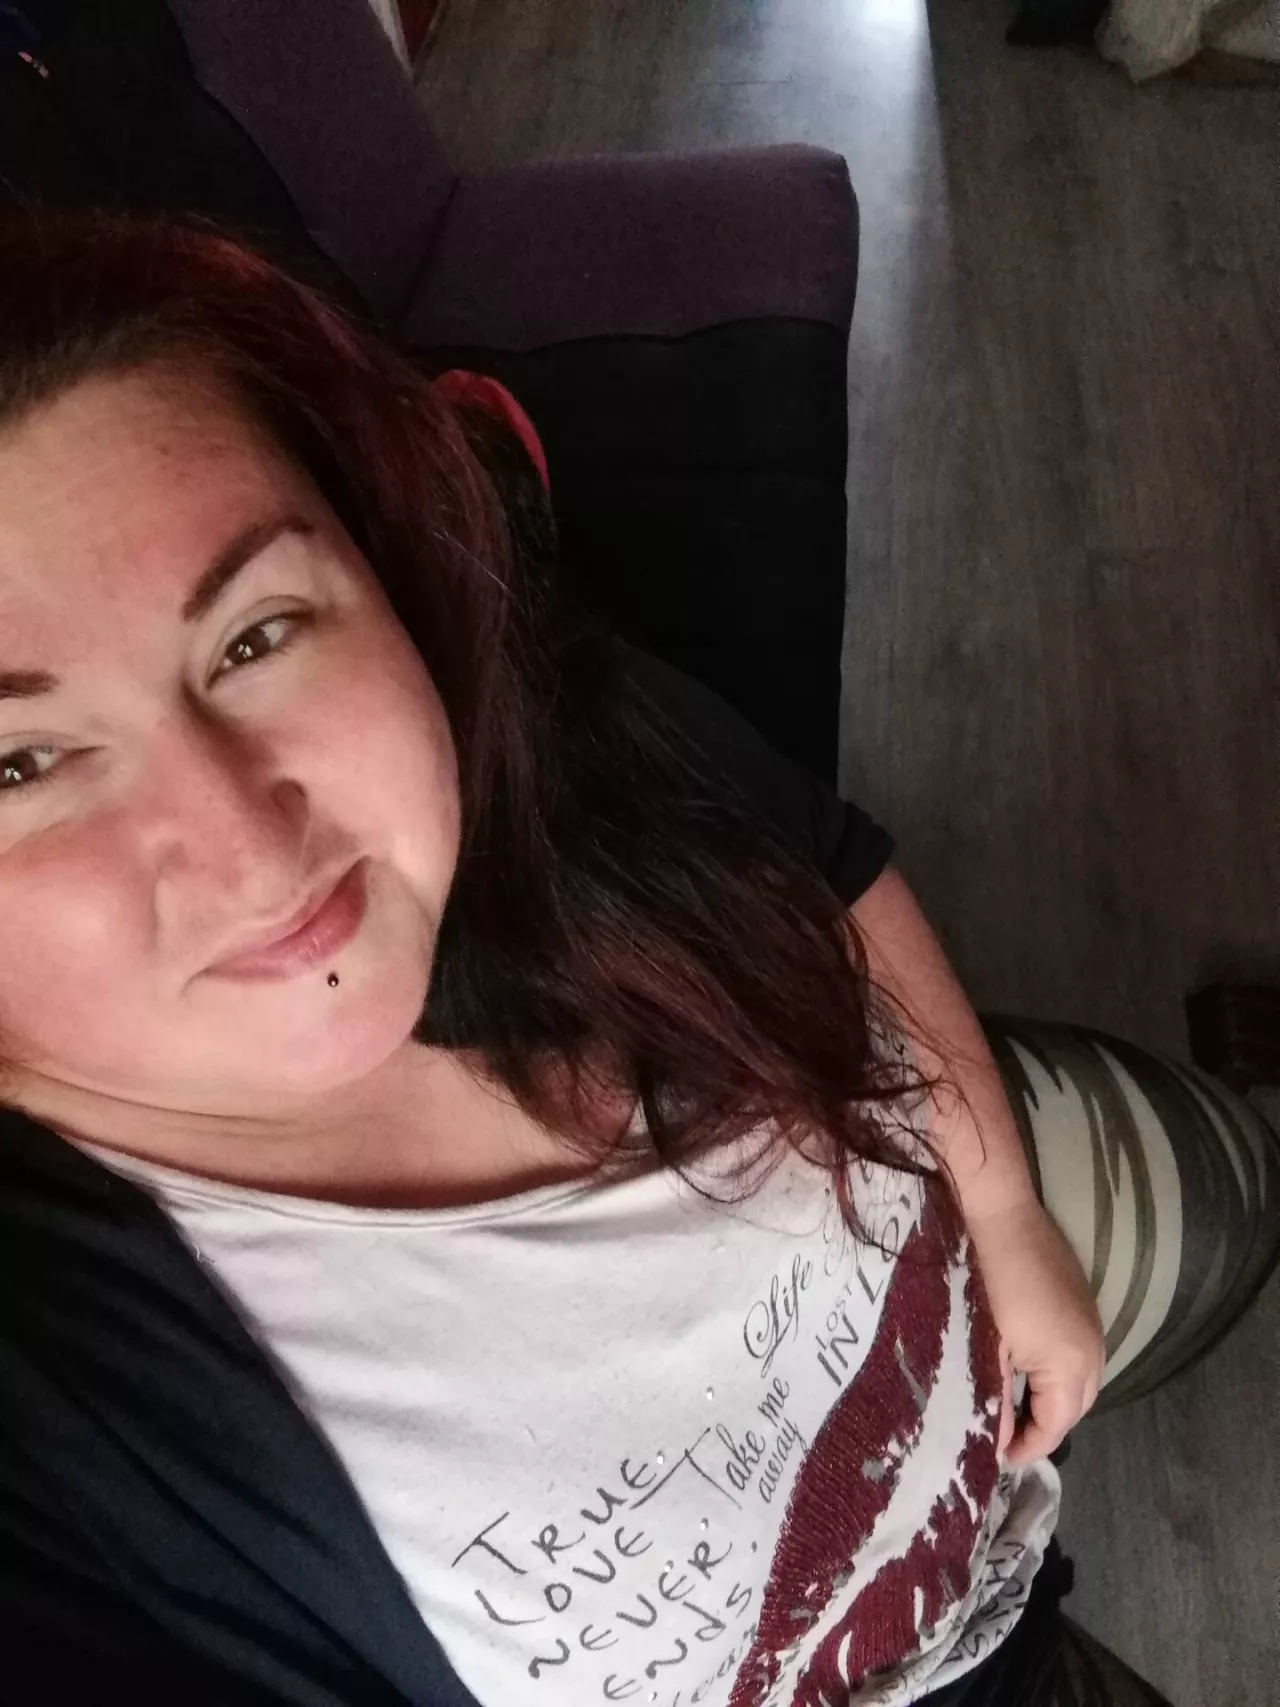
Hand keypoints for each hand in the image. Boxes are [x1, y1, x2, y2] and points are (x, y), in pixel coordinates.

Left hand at [966, 1197, 1105, 1466]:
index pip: (1055, 1426)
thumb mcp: (987, 1347)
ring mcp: (1093, 1322)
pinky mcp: (1084, 1301)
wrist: (998, 1212)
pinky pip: (1079, 1353)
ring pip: (1081, 1381)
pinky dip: (1059, 1373)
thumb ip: (995, 1399)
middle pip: (1076, 1407)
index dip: (1027, 1447)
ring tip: (1015, 1409)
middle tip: (1005, 1438)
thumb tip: (995, 1442)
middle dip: (1044, 1428)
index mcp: (1072, 1365)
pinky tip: (1029, 1370)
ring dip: (1053, 1400)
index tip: (994, 1458)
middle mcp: (1094, 1349)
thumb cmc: (987, 1281)